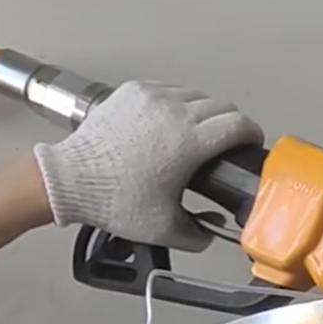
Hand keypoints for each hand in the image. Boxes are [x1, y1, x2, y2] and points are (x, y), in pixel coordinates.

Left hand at [33, 80, 262, 249]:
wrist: (70, 179)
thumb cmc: (111, 200)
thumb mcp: (163, 228)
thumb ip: (198, 234)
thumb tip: (213, 230)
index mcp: (189, 142)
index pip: (239, 124)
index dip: (251, 134)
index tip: (250, 142)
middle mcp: (174, 112)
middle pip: (222, 106)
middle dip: (229, 123)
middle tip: (224, 142)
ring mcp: (152, 97)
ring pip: (195, 94)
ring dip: (203, 111)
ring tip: (195, 132)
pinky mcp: (132, 91)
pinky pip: (167, 90)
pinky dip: (174, 103)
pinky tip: (167, 123)